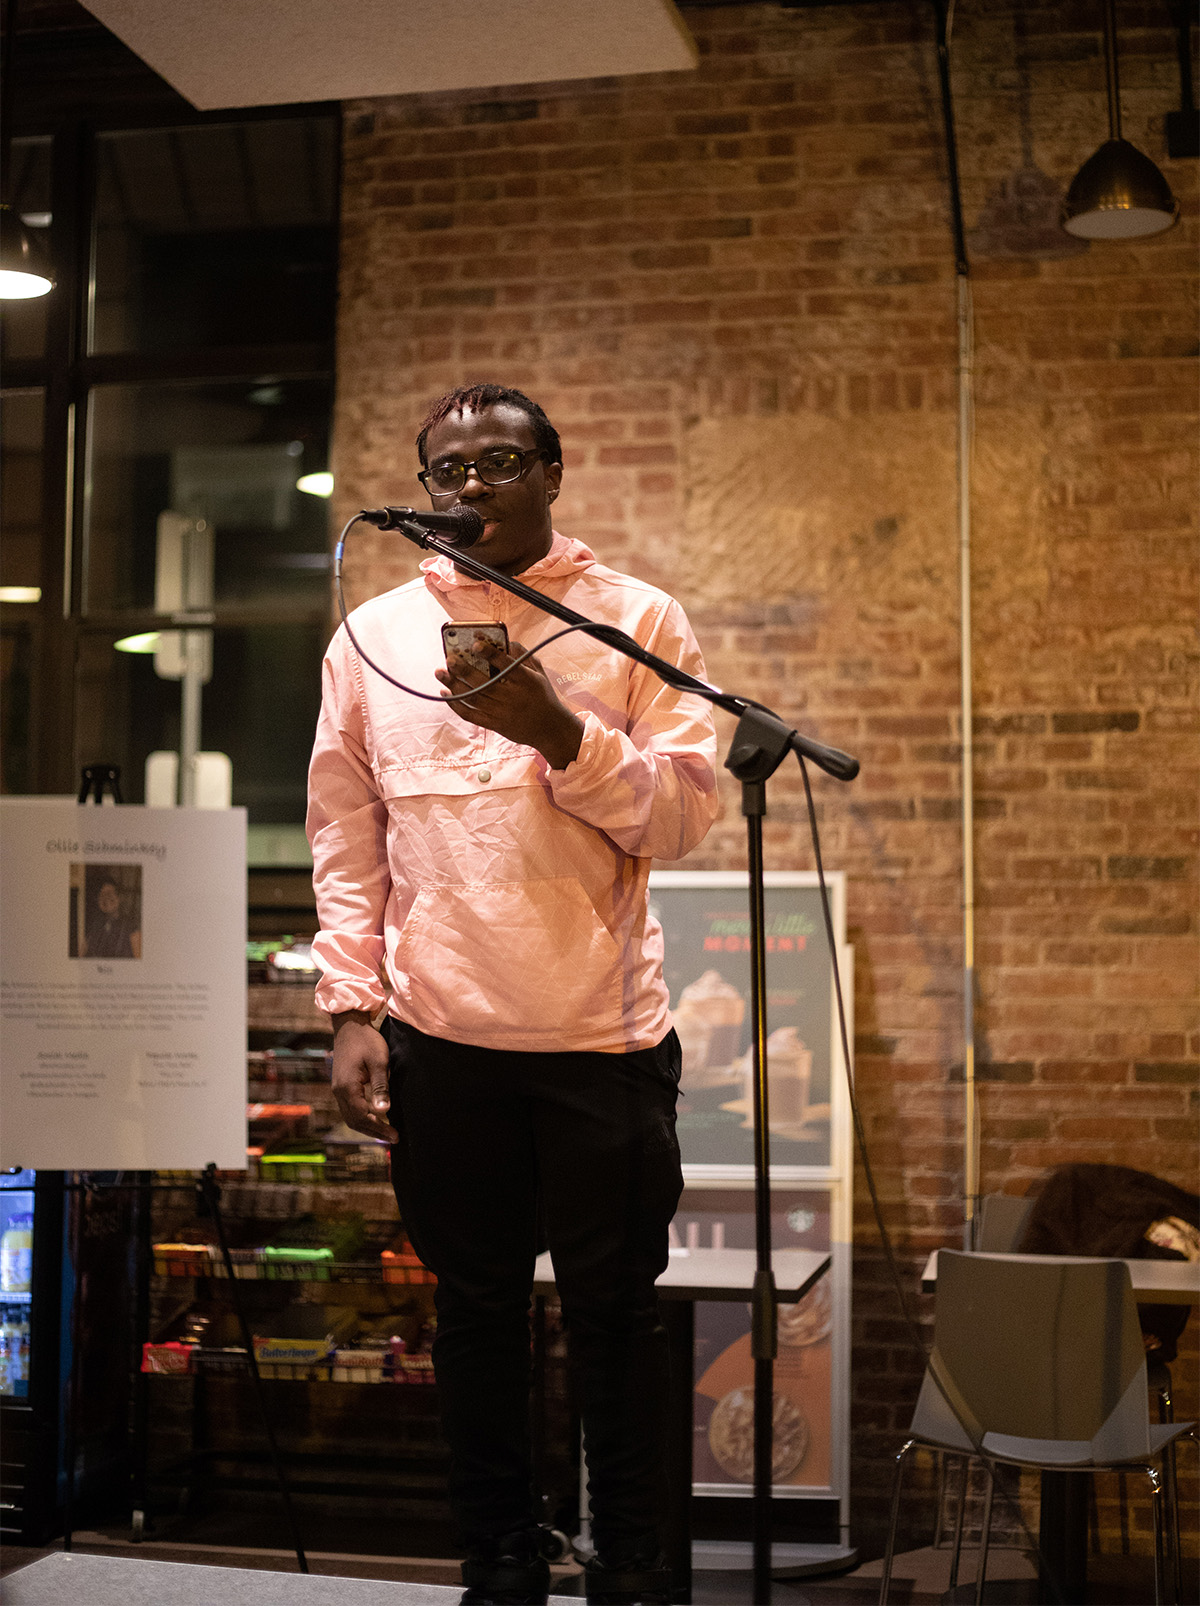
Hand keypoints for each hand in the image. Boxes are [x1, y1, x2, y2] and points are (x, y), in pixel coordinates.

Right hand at [330, 1012, 396, 1142]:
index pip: (362, 1117)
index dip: (379, 1129)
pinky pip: (349, 1108)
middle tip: (393, 1138)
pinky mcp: (340, 1085)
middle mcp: (338, 1092)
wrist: (349, 1025)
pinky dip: (361, 1117)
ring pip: (350, 1117)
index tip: (395, 1135)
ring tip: (385, 1132)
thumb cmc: (366, 1041)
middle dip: (373, 1132)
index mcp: (347, 1088)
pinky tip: (374, 1117)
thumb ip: (381, 1087)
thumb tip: (384, 1111)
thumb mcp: (378, 1062)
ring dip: (367, 1126)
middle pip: (354, 1121)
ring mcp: (337, 1089)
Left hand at [436, 635, 583, 769]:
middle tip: (449, 659)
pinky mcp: (495, 725)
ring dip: (454, 685)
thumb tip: (506, 641)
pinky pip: (471, 715)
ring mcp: (502, 712)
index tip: (475, 644)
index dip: (490, 654)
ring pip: (473, 698)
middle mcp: (513, 697)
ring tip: (440, 672)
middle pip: (483, 682)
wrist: (550, 729)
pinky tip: (446, 693)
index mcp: (526, 681)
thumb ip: (523, 656)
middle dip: (463, 669)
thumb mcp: (539, 673)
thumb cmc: (543, 696)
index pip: (506, 665)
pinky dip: (456, 705)